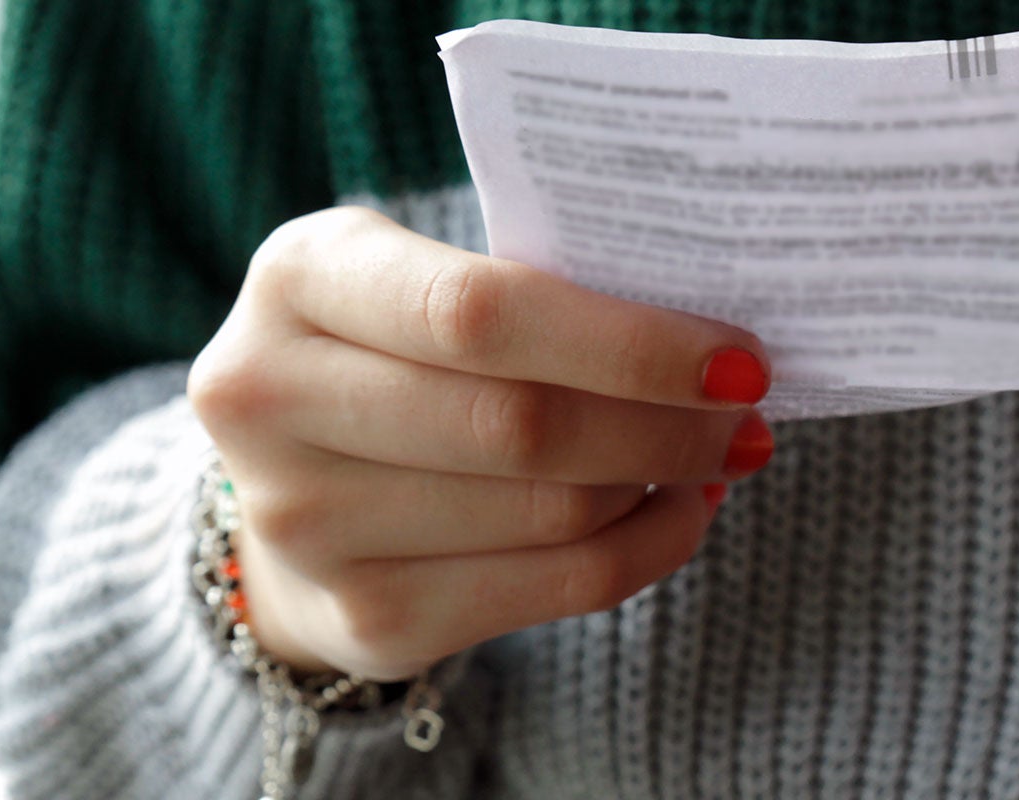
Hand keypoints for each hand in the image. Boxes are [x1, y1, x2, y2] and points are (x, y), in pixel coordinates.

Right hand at [189, 207, 774, 679]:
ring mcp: (306, 524)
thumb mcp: (428, 278)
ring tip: (717, 452)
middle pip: (522, 425)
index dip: (628, 346)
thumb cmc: (404, 350)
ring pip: (554, 513)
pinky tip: (679, 509)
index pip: (482, 315)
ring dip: (667, 484)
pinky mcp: (368, 620)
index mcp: (300, 276)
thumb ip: (539, 291)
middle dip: (667, 423)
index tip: (737, 359)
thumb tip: (716, 348)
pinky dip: (651, 546)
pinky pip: (561, 588)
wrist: (295, 484)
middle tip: (747, 411)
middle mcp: (271, 399)